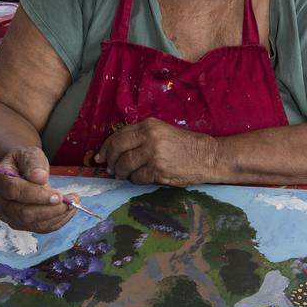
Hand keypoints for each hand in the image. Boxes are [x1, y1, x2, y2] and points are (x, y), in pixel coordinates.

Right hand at [0, 146, 78, 233]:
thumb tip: (39, 178)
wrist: (19, 171)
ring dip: (57, 216)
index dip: (36, 194)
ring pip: (33, 224)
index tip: (58, 195)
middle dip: (50, 209)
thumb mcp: (27, 153)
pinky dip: (57, 222)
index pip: (13, 191)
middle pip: (23, 213)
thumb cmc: (24, 161)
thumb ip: (32, 163)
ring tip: (74, 203)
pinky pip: (40, 228)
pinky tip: (69, 211)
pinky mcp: (20, 224)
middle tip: (71, 201)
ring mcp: (8, 216)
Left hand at [95, 118, 215, 185]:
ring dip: (121, 173)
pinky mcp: (158, 170)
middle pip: (118, 150)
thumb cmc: (184, 144)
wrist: (206, 156)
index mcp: (148, 126)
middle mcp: (149, 138)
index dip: (106, 148)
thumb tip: (115, 150)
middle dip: (110, 161)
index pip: (118, 136)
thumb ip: (140, 137)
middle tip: (109, 169)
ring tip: (123, 175)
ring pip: (125, 166)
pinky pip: (137, 178)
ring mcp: (153, 155)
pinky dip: (136, 180)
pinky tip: (141, 178)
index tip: (99, 156)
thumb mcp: (161, 132)